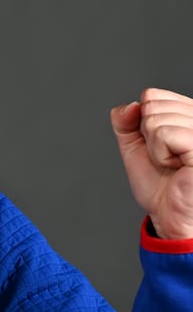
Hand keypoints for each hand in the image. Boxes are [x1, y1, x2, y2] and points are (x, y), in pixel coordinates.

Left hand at [111, 88, 192, 238]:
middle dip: (149, 137)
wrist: (169, 215)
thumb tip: (130, 105)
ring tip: (174, 164)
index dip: (143, 123)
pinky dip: (161, 154)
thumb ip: (126, 122)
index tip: (159, 146)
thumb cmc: (161, 184)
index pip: (153, 96)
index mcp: (191, 114)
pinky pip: (165, 133)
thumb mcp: (135, 147)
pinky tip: (177, 166)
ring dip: (155, 148)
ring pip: (157, 119)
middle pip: (153, 106)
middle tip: (167, 158)